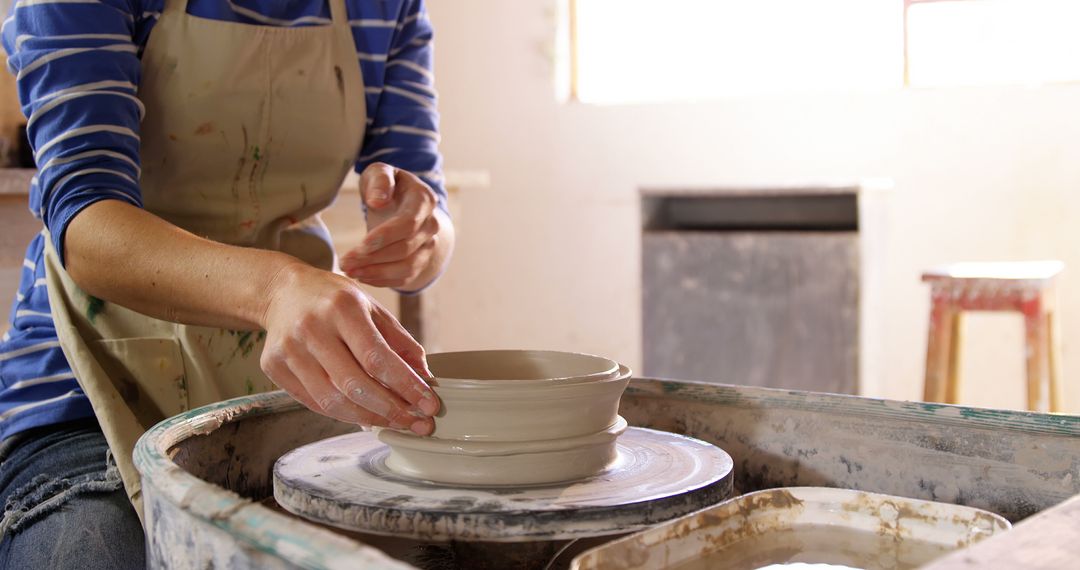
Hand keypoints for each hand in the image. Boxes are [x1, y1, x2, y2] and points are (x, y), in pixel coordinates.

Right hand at [259, 262, 439, 434]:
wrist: (282, 292)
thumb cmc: (333, 299)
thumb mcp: (372, 307)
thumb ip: (400, 342)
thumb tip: (424, 378)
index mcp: (342, 307)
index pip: (378, 357)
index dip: (406, 386)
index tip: (429, 404)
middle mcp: (312, 328)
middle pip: (355, 385)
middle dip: (392, 410)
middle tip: (417, 423)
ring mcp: (289, 350)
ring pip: (333, 401)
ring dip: (370, 418)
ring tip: (394, 422)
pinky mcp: (273, 367)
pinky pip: (315, 403)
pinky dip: (344, 414)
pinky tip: (365, 415)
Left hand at [341, 163, 442, 289]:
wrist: (401, 200)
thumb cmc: (385, 185)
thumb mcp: (379, 172)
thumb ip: (380, 181)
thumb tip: (378, 201)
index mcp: (424, 200)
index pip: (408, 224)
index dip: (384, 238)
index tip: (358, 247)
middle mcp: (431, 224)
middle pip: (406, 248)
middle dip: (373, 259)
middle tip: (345, 263)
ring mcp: (429, 244)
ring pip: (408, 267)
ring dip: (378, 273)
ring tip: (351, 272)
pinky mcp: (421, 260)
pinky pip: (406, 277)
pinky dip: (383, 281)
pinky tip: (362, 276)